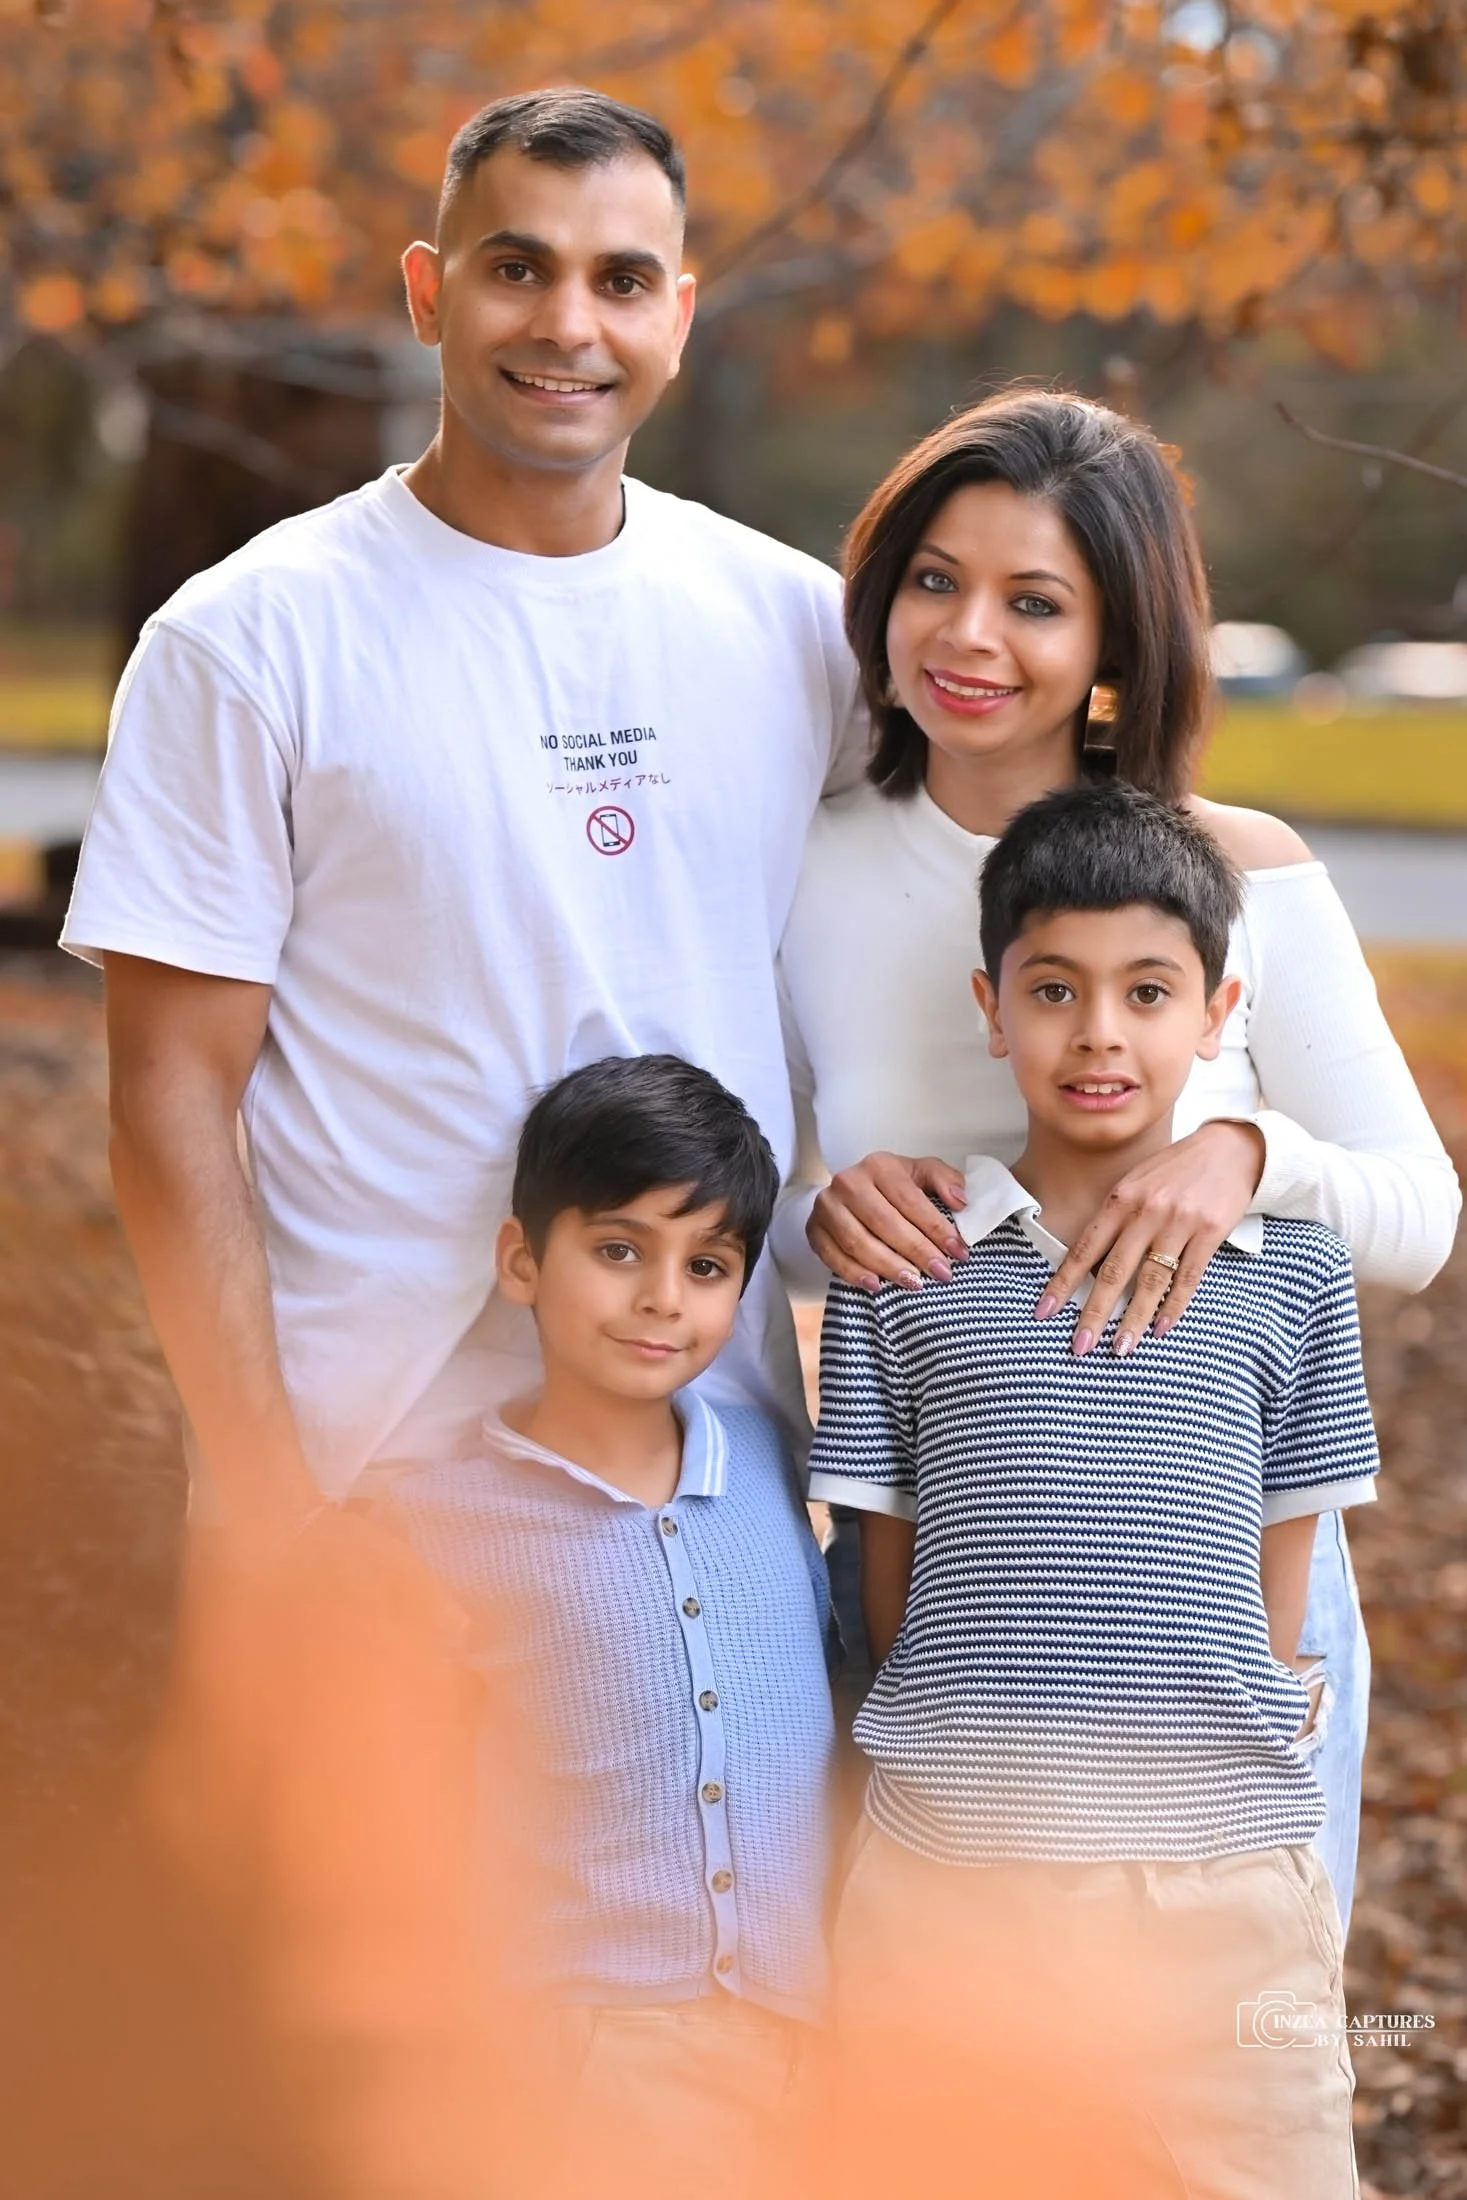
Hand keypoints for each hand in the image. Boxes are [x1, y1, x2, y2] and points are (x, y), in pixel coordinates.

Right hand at [808, 1151, 968, 1289]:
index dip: (937, 1229)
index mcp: (879, 1165)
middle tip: (941, 1273)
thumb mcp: (922, 1174)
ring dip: (889, 1266)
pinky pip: (832, 1257)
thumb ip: (945, 1181)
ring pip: (859, 1242)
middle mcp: (848, 1182)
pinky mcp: (813, 1229)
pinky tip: (876, 1285)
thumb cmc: (895, 1187)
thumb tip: (960, 1202)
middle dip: (917, 1252)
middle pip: (885, 1223)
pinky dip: (854, 1274)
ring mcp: (827, 1206)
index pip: (911, 1201)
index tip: (959, 1253)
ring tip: (914, 1283)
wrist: (853, 1192)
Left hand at [1042, 1119, 1264, 1354]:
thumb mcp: (1136, 1182)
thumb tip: (1090, 1261)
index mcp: (1120, 1199)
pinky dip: (1174, 1305)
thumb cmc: (1175, 1169)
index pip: (1084, 1249)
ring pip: (1150, 1280)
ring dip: (1134, 1318)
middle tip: (1080, 1346)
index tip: (1044, 1311)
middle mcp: (1145, 1211)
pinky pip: (1188, 1277)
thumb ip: (1115, 1217)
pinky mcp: (1209, 1233)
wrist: (1229, 1148)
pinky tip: (1161, 1328)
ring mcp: (1178, 1222)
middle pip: (1113, 1271)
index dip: (1063, 1282)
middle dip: (1094, 1312)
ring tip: (1121, 1348)